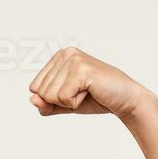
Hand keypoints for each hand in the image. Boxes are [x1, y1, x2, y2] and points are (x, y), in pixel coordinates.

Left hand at [28, 47, 148, 118]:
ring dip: (68, 102)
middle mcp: (65, 54)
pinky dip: (75, 103)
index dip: (51, 99)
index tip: (73, 92)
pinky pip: (63, 98)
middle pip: (40, 92)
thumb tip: (32, 99)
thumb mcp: (64, 104)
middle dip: (59, 101)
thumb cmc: (96, 99)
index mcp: (59, 57)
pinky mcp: (81, 70)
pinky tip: (90, 92)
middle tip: (82, 93)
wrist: (125, 100)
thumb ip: (46, 104)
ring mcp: (73, 60)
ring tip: (87, 92)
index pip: (34, 87)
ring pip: (49, 96)